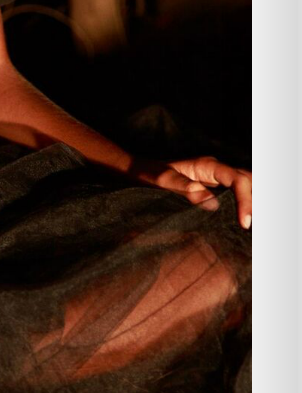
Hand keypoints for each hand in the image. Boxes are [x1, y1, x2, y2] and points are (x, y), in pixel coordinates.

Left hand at [128, 155, 251, 229]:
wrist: (137, 169)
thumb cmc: (147, 174)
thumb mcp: (161, 181)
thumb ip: (184, 188)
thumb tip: (211, 203)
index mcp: (207, 165)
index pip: (238, 179)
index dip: (246, 200)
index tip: (244, 224)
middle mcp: (216, 169)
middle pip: (248, 179)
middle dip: (256, 201)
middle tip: (252, 226)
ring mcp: (217, 176)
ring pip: (247, 184)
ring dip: (254, 201)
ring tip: (254, 225)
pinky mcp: (215, 186)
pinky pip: (238, 191)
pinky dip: (246, 202)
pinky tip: (246, 219)